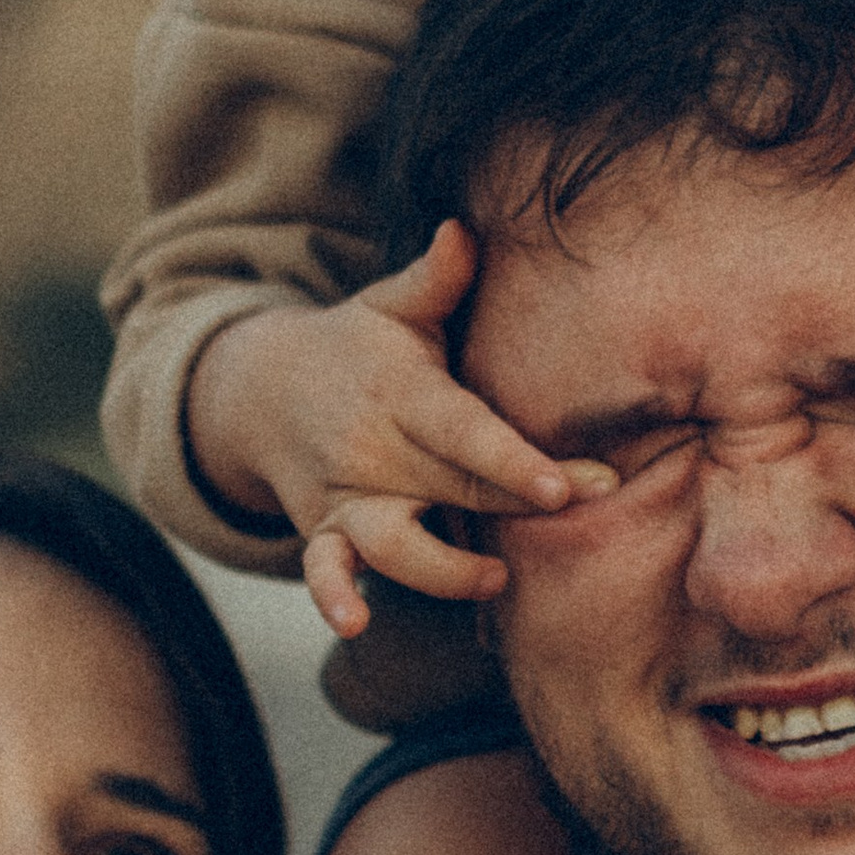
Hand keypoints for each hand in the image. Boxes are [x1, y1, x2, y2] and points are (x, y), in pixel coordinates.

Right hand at [186, 225, 613, 635]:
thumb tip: (466, 230)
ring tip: (494, 577)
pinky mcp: (325, 532)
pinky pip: (323, 570)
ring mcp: (346, 495)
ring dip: (441, 567)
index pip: (465, 430)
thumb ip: (436, 278)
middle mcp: (372, 448)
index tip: (570, 482)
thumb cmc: (360, 346)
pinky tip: (356, 624)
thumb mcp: (392, 306)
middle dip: (516, 502)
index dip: (514, 458)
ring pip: (391, 542)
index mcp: (401, 391)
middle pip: (453, 486)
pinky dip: (333, 597)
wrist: (264, 389)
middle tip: (590, 503)